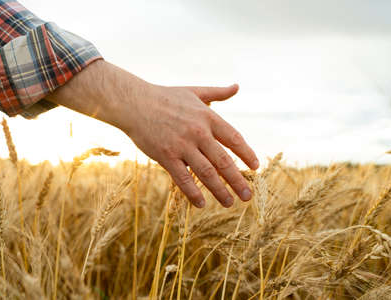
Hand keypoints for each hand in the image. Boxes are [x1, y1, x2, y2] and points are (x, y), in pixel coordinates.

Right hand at [123, 84, 258, 207]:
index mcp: (208, 117)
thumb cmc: (165, 97)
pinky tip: (201, 204)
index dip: (247, 154)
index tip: (256, 167)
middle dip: (238, 181)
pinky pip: (182, 179)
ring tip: (229, 203)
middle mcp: (198, 133)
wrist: (134, 103)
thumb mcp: (194, 91)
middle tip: (248, 196)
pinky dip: (193, 193)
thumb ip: (217, 93)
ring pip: (206, 173)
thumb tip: (237, 86)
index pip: (234, 139)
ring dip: (220, 191)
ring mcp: (182, 146)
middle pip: (224, 161)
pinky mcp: (166, 157)